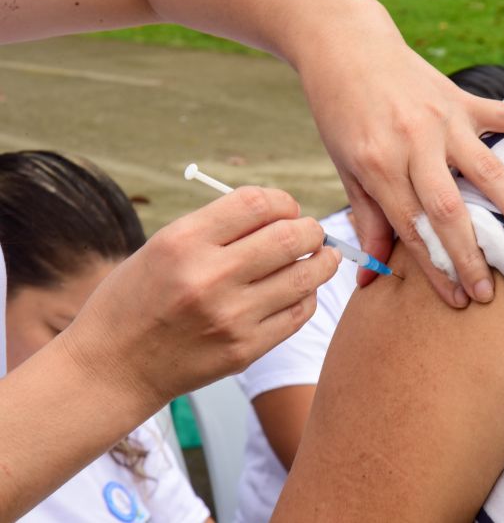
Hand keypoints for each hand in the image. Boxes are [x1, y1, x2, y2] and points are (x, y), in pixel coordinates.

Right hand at [60, 187, 339, 404]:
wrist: (114, 367)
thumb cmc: (137, 299)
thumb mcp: (162, 247)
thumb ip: (218, 229)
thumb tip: (281, 213)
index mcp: (184, 242)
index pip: (258, 203)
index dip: (283, 201)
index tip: (287, 209)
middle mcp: (210, 277)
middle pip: (290, 236)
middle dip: (312, 229)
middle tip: (312, 233)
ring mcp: (232, 317)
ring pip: (305, 276)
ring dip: (323, 261)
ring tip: (324, 257)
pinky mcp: (246, 350)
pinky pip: (298, 313)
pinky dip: (308, 296)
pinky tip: (302, 290)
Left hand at [293, 0, 503, 307]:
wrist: (345, 49)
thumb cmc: (341, 114)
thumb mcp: (346, 168)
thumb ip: (369, 218)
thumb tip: (372, 276)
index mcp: (380, 165)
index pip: (411, 229)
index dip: (434, 269)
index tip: (456, 301)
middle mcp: (414, 144)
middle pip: (449, 210)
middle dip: (470, 255)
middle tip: (489, 292)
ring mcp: (443, 120)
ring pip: (486, 170)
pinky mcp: (461, 99)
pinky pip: (503, 111)